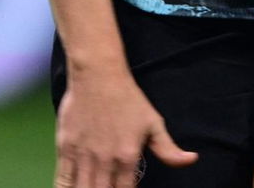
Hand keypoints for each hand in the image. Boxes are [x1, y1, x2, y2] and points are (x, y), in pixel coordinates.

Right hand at [54, 67, 197, 187]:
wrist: (98, 76)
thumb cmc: (128, 99)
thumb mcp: (153, 123)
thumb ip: (168, 149)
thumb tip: (192, 160)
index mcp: (127, 157)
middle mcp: (104, 160)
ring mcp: (82, 156)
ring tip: (95, 187)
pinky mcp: (65, 150)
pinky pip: (61, 180)